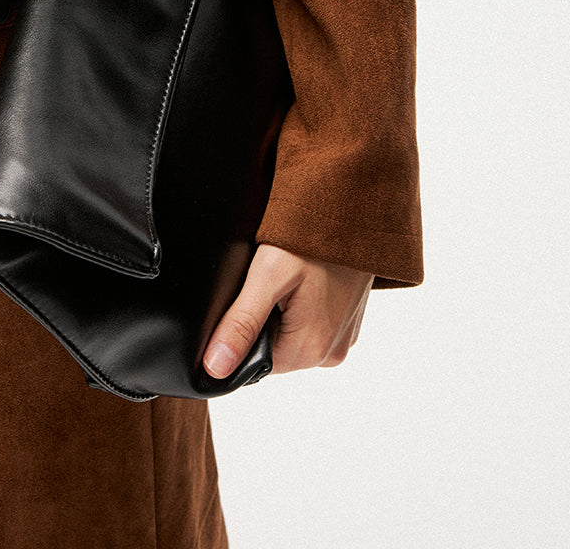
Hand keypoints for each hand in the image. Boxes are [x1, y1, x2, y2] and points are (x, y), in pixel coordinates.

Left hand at [202, 243, 372, 377]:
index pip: (256, 362)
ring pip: (291, 333)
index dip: (242, 331)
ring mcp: (344, 336)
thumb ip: (241, 323)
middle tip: (269, 278)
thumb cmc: (313, 233)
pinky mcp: (349, 319)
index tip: (249, 294)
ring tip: (288, 273)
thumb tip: (215, 367)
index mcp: (311, 350)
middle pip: (274, 348)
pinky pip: (312, 320)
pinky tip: (302, 275)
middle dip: (263, 317)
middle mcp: (332, 353)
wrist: (354, 202)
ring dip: (281, 308)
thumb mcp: (268, 274)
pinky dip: (300, 301)